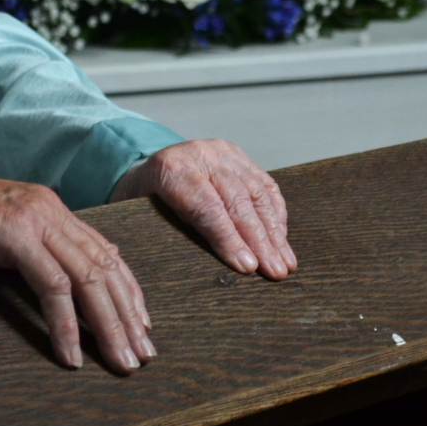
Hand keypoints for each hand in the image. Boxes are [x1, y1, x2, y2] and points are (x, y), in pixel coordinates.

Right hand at [0, 158, 155, 374]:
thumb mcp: (5, 234)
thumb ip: (38, 249)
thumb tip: (71, 283)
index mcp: (54, 209)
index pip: (107, 252)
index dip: (129, 291)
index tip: (142, 327)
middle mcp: (52, 210)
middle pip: (105, 267)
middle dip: (128, 315)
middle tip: (141, 355)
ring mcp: (34, 219)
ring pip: (88, 278)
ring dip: (107, 325)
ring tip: (119, 361)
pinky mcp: (13, 234)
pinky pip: (51, 286)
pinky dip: (65, 324)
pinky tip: (71, 355)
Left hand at [110, 139, 294, 279]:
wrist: (145, 168)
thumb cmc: (141, 202)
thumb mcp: (141, 218)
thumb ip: (166, 235)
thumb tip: (198, 274)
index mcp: (170, 169)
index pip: (206, 207)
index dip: (229, 239)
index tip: (248, 267)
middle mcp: (198, 155)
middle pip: (236, 201)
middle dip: (259, 240)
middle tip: (275, 271)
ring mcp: (220, 151)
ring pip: (256, 192)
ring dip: (274, 231)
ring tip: (285, 262)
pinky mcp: (236, 153)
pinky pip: (263, 183)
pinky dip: (276, 212)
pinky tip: (282, 236)